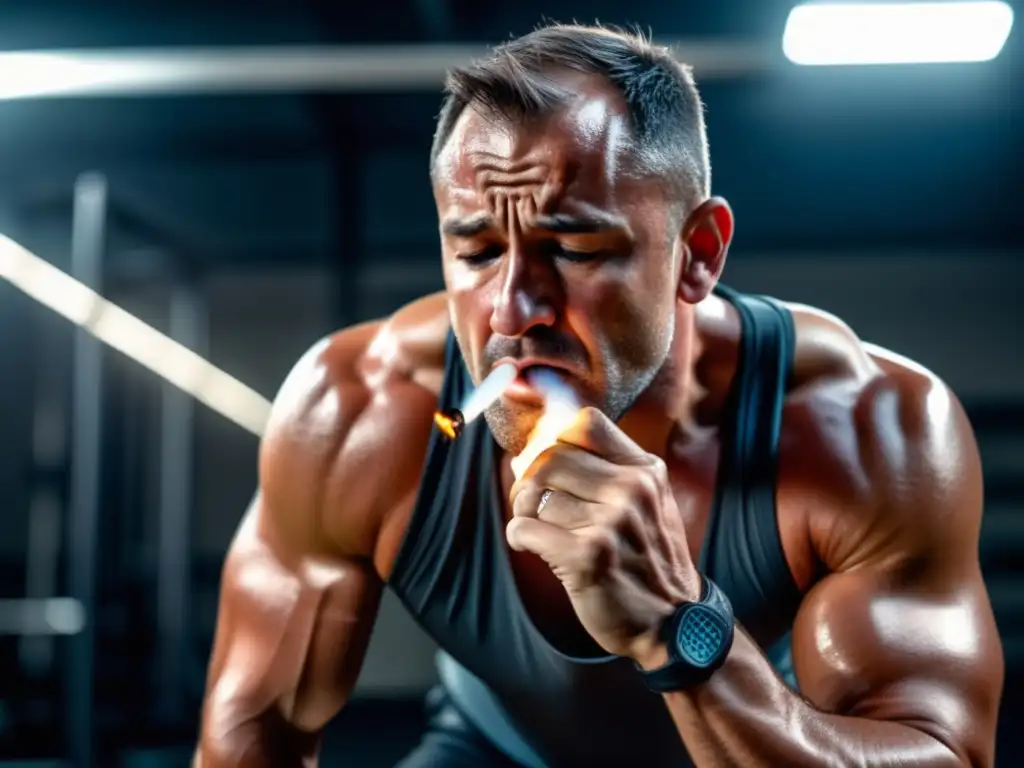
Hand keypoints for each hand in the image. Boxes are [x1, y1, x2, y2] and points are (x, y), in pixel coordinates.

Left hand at [506, 407, 700, 663]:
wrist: (674, 625)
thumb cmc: (648, 562)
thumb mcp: (648, 504)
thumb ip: (605, 473)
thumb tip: (528, 454)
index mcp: (646, 471)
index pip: (586, 423)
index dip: (556, 440)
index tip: (551, 467)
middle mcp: (632, 489)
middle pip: (551, 458)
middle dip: (531, 482)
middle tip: (532, 505)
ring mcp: (612, 522)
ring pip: (535, 497)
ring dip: (526, 515)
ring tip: (540, 532)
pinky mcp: (587, 555)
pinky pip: (524, 528)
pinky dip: (519, 537)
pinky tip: (532, 547)